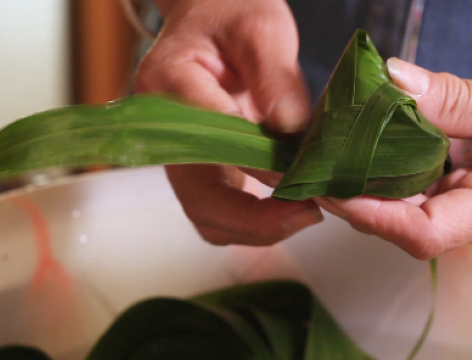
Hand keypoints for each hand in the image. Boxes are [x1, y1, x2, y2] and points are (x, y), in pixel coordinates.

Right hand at [136, 0, 321, 245]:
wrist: (211, 15)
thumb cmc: (232, 12)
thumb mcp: (262, 28)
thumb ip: (277, 79)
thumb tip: (294, 136)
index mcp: (170, 82)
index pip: (215, 140)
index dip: (261, 166)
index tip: (304, 179)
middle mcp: (163, 126)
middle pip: (200, 196)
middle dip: (256, 219)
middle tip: (308, 213)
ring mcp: (176, 151)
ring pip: (206, 215)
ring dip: (254, 227)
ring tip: (302, 213)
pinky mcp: (194, 165)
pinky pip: (214, 211)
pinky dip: (249, 222)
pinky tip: (285, 209)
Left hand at [315, 56, 471, 258]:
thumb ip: (454, 97)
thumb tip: (391, 82)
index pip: (421, 232)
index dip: (370, 213)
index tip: (330, 185)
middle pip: (400, 220)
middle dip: (353, 191)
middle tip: (315, 156)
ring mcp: (467, 200)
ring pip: (403, 199)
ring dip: (366, 174)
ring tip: (332, 141)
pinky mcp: (463, 182)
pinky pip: (417, 177)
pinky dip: (390, 157)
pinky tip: (369, 133)